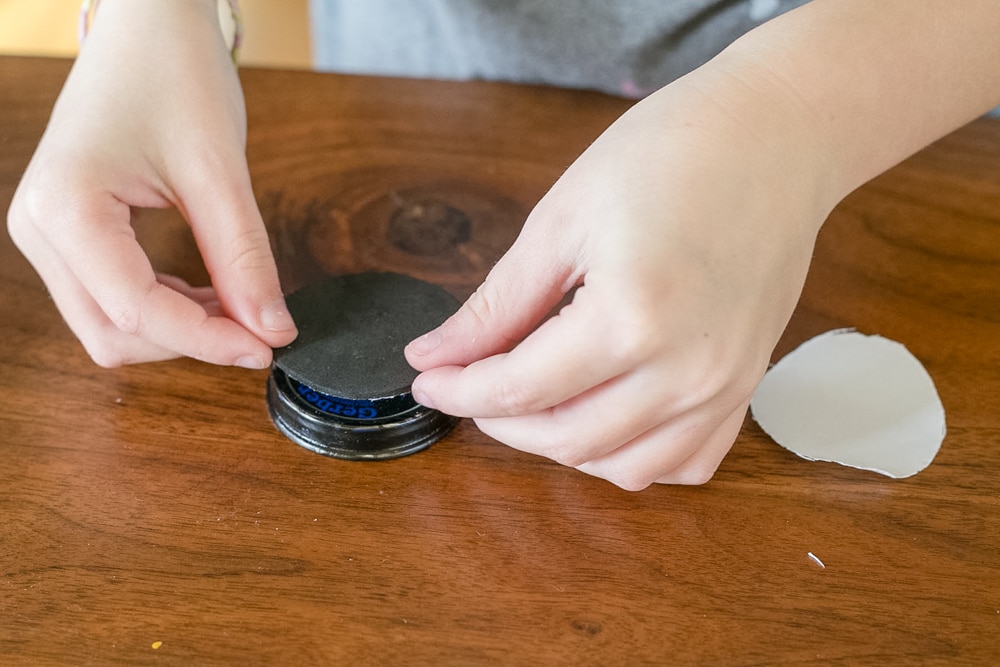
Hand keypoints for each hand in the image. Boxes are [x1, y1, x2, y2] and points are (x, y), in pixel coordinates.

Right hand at [6, 0, 295, 367]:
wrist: (147, 26)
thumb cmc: (174, 74)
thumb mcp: (218, 171)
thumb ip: (244, 258)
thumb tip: (272, 328)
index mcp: (66, 207)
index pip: (137, 311)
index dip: (207, 340)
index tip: (266, 346)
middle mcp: (40, 228)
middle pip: (113, 334)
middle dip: (189, 342)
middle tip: (258, 328)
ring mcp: (48, 234)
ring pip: (110, 325)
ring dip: (178, 330)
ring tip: (238, 304)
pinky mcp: (68, 234)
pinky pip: (112, 299)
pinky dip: (166, 310)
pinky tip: (211, 294)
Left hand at [406, 67, 834, 488]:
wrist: (776, 138)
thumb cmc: (672, 154)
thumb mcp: (562, 219)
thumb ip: (498, 304)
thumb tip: (437, 355)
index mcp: (631, 317)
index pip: (520, 388)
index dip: (458, 390)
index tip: (426, 378)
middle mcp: (685, 369)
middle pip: (566, 439)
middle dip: (499, 421)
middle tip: (468, 384)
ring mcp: (724, 386)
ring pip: (623, 466)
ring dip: (561, 446)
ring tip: (530, 402)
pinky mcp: (746, 387)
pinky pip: (684, 461)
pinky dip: (633, 457)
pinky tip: (605, 419)